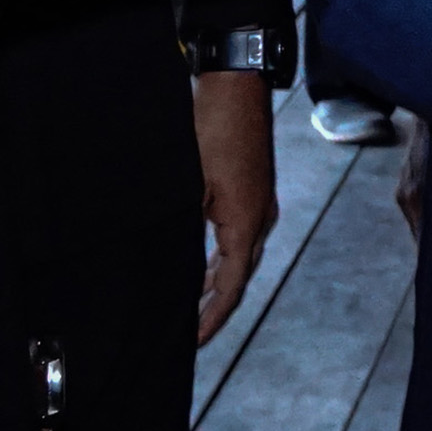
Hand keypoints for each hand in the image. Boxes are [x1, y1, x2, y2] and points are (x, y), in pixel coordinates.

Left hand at [192, 69, 277, 343]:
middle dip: (216, 306)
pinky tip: (206, 261)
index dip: (211, 317)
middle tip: (193, 331)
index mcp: (246, 224)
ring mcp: (261, 203)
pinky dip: (223, 258)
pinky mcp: (255, 191)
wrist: (237, 90)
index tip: (193, 340)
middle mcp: (261, 218)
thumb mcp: (188, 188)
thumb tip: (170, 269)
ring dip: (219, 282)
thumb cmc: (213, 132)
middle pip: (240, 276)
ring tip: (196, 304)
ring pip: (241, 256)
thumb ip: (182, 233)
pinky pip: (241, 236)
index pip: (230, 287)